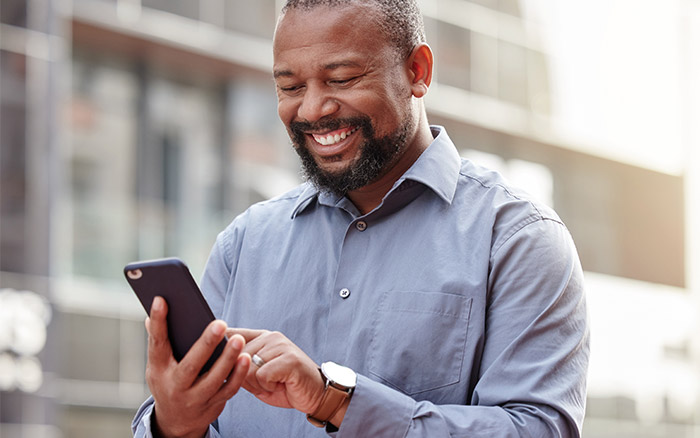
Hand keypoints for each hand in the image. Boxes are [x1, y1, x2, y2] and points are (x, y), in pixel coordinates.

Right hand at [145, 297, 250, 437]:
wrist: (176, 422)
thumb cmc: (168, 381)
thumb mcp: (159, 364)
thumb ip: (161, 339)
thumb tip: (156, 306)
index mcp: (159, 369)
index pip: (157, 343)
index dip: (158, 321)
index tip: (162, 300)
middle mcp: (175, 385)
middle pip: (191, 365)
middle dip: (206, 344)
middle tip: (221, 324)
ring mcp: (194, 398)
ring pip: (214, 379)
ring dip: (228, 360)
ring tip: (239, 340)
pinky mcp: (213, 405)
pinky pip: (228, 390)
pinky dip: (238, 374)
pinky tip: (246, 358)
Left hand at [226, 328, 324, 414]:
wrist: (315, 394)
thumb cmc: (285, 385)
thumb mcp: (257, 374)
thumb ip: (240, 365)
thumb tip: (217, 362)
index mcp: (262, 337)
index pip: (233, 335)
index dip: (223, 350)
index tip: (222, 360)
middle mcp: (271, 337)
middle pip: (238, 357)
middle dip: (246, 377)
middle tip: (265, 382)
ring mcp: (281, 345)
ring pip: (249, 368)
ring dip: (258, 383)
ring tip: (274, 382)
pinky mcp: (289, 358)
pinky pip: (262, 375)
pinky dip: (268, 386)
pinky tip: (281, 384)